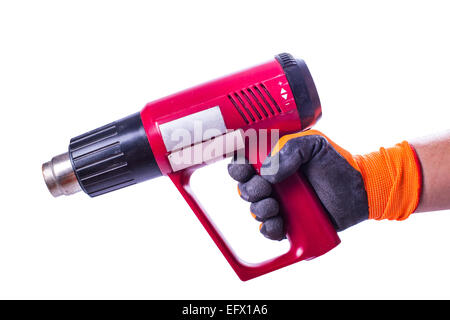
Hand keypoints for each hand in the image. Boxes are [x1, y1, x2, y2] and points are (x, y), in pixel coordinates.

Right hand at [228, 129, 369, 239]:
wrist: (360, 189)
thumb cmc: (337, 163)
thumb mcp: (314, 143)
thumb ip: (290, 147)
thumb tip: (267, 171)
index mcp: (275, 161)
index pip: (245, 164)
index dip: (238, 168)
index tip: (244, 170)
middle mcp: (274, 182)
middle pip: (245, 188)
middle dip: (249, 190)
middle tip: (266, 189)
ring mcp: (281, 203)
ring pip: (255, 209)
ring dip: (259, 209)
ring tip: (275, 207)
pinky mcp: (290, 223)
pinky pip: (269, 229)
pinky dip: (268, 228)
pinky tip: (278, 223)